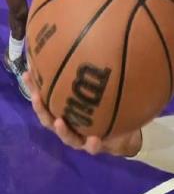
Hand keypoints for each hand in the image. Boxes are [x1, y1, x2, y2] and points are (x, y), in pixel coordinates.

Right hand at [24, 71, 141, 156]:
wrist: (126, 135)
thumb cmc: (111, 109)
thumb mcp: (103, 91)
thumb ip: (95, 76)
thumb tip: (89, 47)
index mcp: (67, 112)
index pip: (46, 99)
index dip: (34, 88)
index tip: (28, 73)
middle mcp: (70, 126)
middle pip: (49, 119)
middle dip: (41, 108)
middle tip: (36, 96)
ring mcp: (81, 138)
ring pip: (67, 136)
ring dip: (62, 130)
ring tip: (59, 121)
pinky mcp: (96, 146)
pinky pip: (93, 147)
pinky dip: (92, 144)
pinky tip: (94, 139)